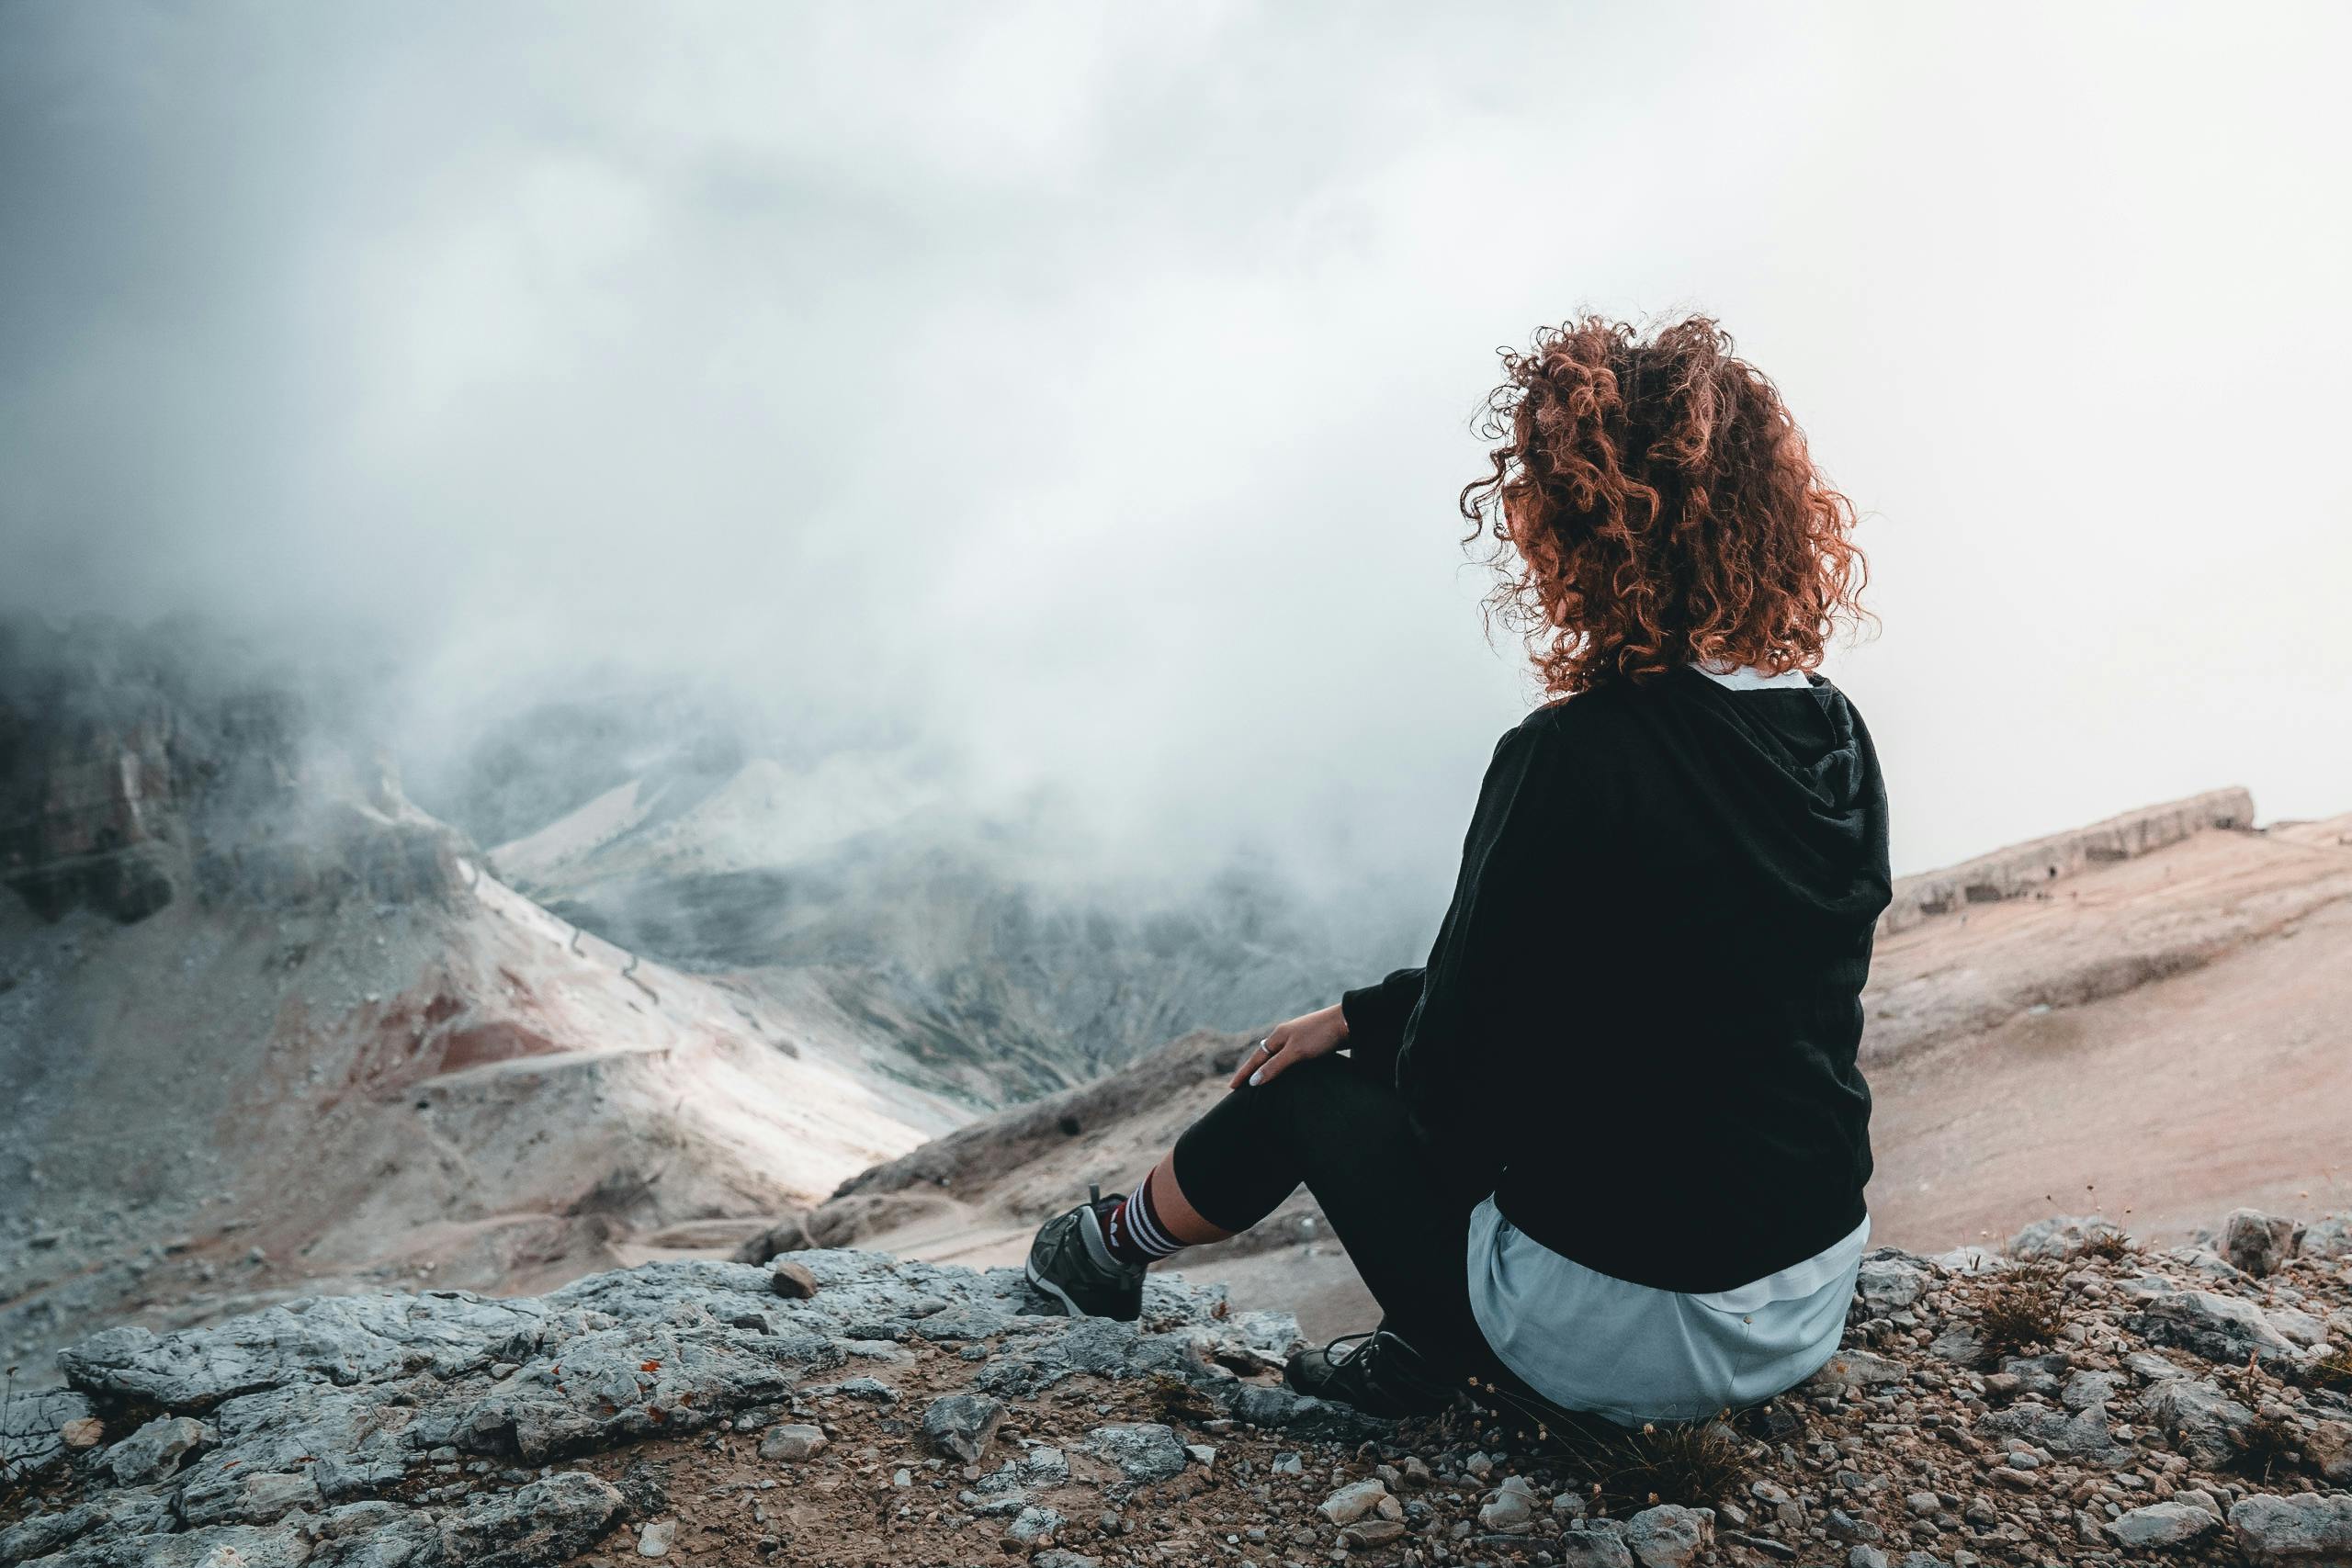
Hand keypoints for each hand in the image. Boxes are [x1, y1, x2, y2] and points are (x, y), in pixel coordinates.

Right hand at [1228, 1002, 1349, 1089]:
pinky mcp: (1310, 1043)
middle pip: (1263, 1056)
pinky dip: (1281, 1067)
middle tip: (1241, 1086)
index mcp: (1278, 1036)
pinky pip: (1289, 1058)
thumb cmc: (1320, 1036)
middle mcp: (1285, 1036)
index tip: (1232, 1088)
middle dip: (1252, 1071)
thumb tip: (1254, 1081)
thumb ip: (1275, 1066)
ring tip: (1260, 1082)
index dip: (1244, 1074)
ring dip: (1267, 1068)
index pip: (1255, 1059)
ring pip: (1276, 1056)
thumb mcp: (1295, 1052)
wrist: (1347, 1022)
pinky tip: (1286, 1073)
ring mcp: (1297, 1039)